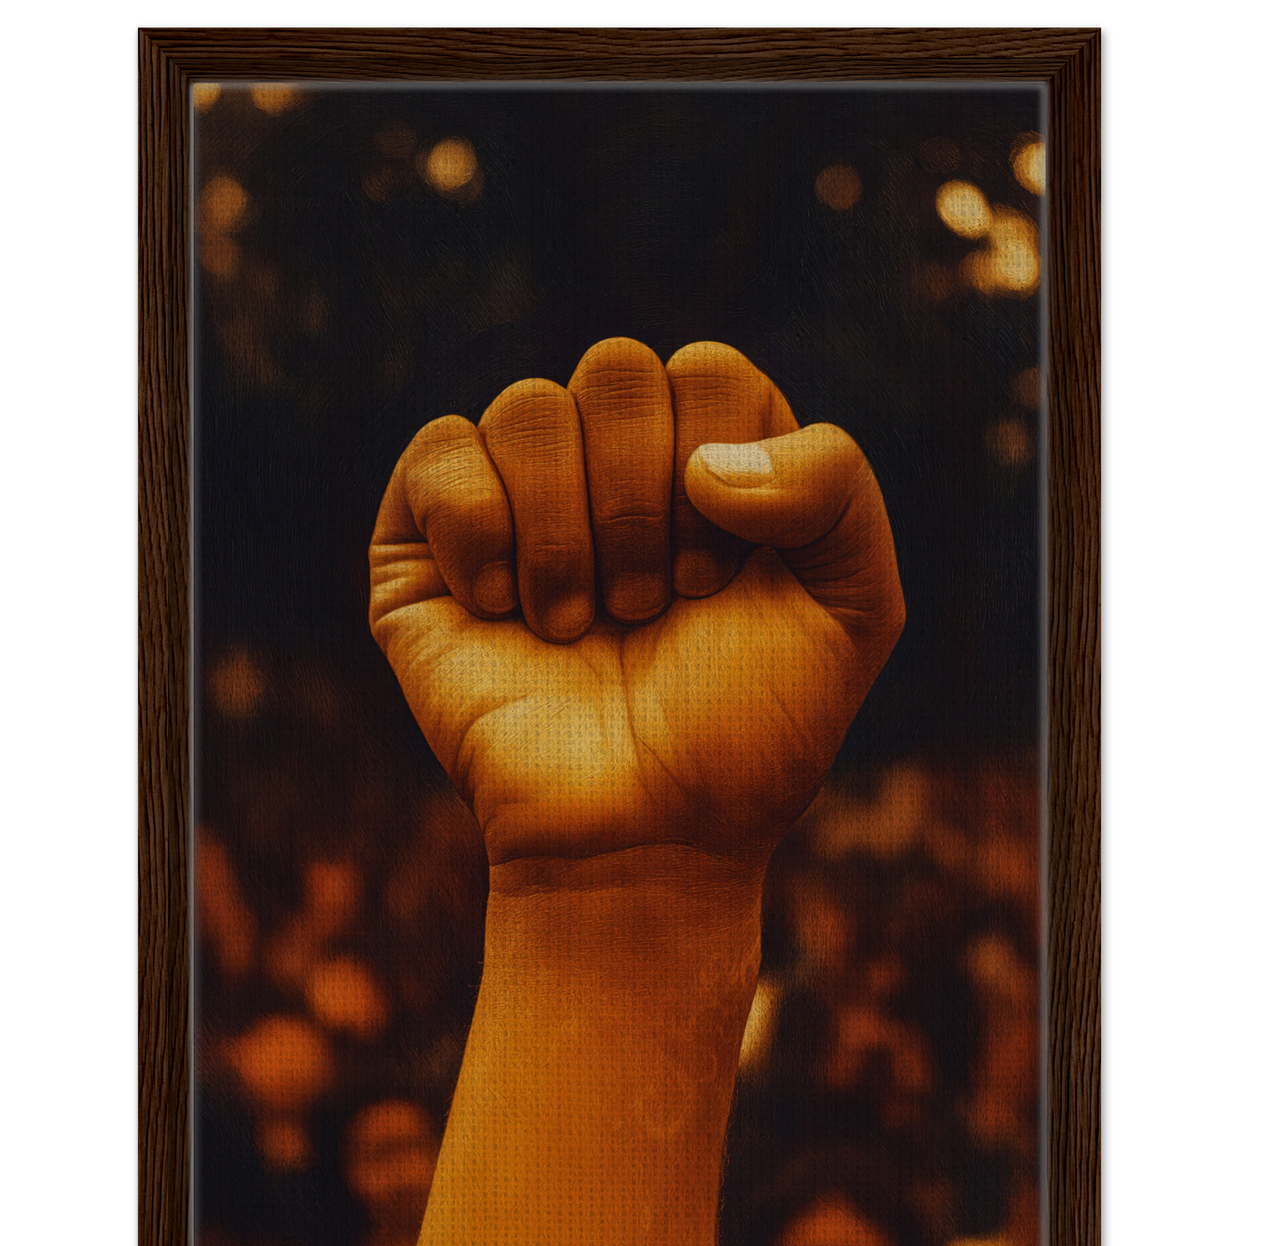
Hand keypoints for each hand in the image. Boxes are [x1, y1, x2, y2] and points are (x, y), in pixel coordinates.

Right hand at [368, 338, 903, 872]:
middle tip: (649, 609)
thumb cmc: (747, 733)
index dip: (719, 474)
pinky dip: (480, 531)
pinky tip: (503, 611)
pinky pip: (440, 453)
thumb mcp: (853, 609)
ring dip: (567, 537)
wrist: (642, 837)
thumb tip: (704, 460)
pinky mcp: (426, 545)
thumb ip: (837, 484)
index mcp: (710, 461)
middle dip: (640, 505)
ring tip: (578, 627)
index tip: (715, 585)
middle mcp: (611, 466)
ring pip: (529, 408)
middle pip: (616, 372)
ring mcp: (518, 499)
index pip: (709, 373)